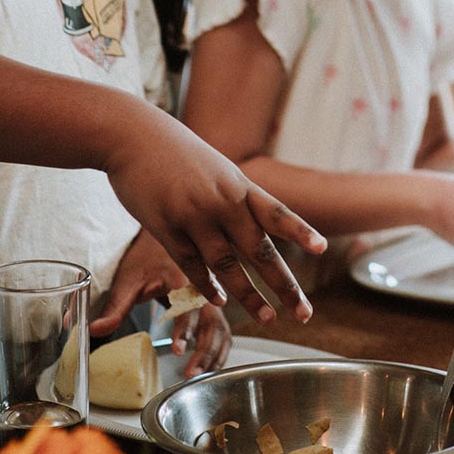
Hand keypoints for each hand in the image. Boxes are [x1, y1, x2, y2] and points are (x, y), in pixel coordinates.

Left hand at [89, 228, 231, 377]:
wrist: (163, 239)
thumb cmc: (146, 257)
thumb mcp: (128, 281)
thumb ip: (114, 309)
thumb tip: (94, 330)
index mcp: (182, 278)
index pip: (188, 306)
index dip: (185, 329)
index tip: (178, 349)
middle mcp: (202, 288)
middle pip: (211, 322)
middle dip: (203, 350)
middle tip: (189, 372)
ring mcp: (211, 298)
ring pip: (220, 329)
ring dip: (212, 354)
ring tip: (196, 374)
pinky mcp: (213, 307)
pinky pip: (223, 331)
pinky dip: (219, 351)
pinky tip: (209, 367)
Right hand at [105, 111, 324, 323]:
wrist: (132, 136)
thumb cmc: (174, 151)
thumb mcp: (216, 166)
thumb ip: (234, 197)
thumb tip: (254, 231)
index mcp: (238, 185)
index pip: (275, 212)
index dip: (299, 231)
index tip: (321, 249)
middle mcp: (221, 202)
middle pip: (259, 250)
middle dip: (284, 286)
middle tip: (303, 313)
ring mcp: (193, 216)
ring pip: (227, 267)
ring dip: (248, 297)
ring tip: (267, 317)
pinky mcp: (166, 228)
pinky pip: (191, 266)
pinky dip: (206, 287)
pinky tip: (217, 300)